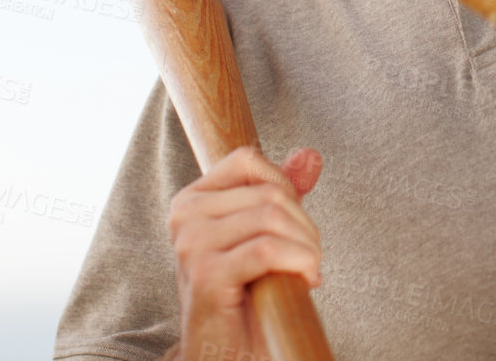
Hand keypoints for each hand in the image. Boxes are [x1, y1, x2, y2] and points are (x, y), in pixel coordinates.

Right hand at [165, 145, 324, 360]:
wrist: (225, 353)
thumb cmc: (245, 297)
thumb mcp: (264, 235)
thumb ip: (283, 193)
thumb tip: (311, 155)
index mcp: (192, 200)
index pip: (247, 159)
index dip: (284, 184)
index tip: (294, 225)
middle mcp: (184, 216)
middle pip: (269, 192)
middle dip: (305, 226)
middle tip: (310, 259)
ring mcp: (191, 244)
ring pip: (272, 218)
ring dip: (307, 248)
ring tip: (308, 272)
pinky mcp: (205, 274)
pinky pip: (267, 250)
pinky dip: (299, 263)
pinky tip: (305, 281)